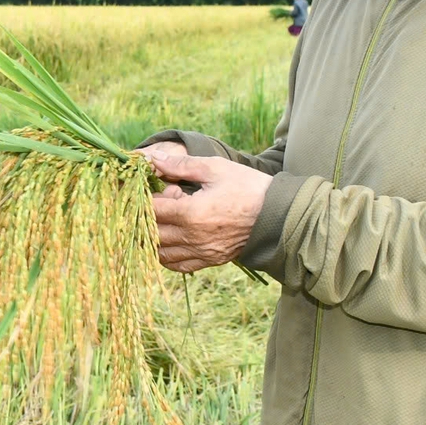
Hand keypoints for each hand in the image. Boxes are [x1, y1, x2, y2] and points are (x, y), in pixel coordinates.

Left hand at [144, 149, 270, 272]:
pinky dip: (166, 255)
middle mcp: (192, 238)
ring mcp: (201, 252)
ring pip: (159, 253)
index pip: (150, 211)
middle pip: (151, 233)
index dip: (147, 198)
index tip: (158, 188)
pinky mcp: (210, 261)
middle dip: (149, 217)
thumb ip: (180, 164)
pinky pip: (177, 265)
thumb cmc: (247, 187)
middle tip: (164, 203)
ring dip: (154, 236)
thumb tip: (152, 159)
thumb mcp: (214, 168)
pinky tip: (172, 238)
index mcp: (191, 213)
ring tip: (167, 220)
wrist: (278, 214)